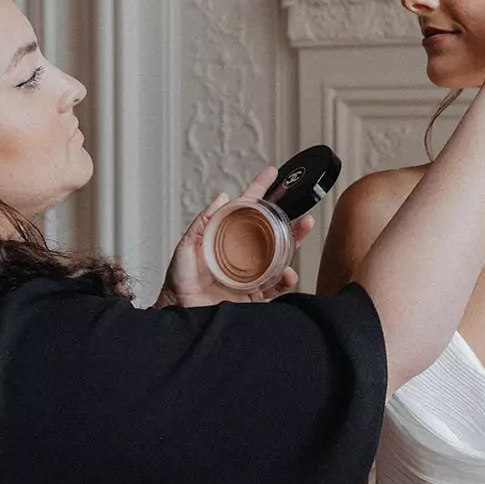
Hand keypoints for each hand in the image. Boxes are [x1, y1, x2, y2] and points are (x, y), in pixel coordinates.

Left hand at [155, 166, 313, 307]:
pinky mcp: (253, 296)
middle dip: (291, 225)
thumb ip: (203, 222)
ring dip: (294, 247)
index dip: (260, 190)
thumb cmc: (179, 279)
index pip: (247, 209)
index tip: (272, 173)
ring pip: (280, 258)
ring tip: (302, 235)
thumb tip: (222, 197)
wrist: (179, 310)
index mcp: (228, 237)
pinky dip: (284, 280)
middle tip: (305, 216)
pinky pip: (275, 287)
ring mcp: (251, 275)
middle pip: (272, 235)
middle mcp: (243, 254)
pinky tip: (288, 273)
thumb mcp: (187, 245)